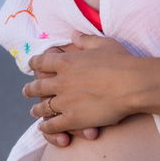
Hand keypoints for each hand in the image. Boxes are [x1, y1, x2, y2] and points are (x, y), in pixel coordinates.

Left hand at [25, 36, 141, 135]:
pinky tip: (43, 127)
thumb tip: (73, 33)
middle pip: (38, 86)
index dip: (35, 63)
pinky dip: (46, 126)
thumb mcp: (102, 44)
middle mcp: (60, 81)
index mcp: (66, 62)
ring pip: (43, 107)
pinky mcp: (73, 119)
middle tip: (26, 91)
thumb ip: (85, 39)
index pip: (42, 62)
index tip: (31, 64)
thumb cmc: (121, 61)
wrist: (132, 84)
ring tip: (33, 110)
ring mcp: (65, 102)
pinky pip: (52, 124)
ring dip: (37, 109)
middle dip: (30, 89)